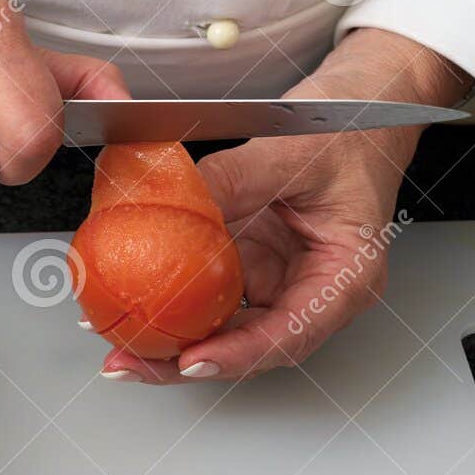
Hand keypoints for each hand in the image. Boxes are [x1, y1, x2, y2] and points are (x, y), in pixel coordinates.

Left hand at [102, 28, 471, 383]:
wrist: (356, 110)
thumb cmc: (348, 130)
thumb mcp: (291, 151)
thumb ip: (234, 180)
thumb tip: (177, 202)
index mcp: (345, 278)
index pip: (290, 334)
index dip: (238, 354)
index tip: (191, 361)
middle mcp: (311, 293)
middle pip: (247, 348)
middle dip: (183, 364)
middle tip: (127, 364)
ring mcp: (277, 284)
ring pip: (223, 332)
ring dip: (169, 343)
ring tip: (118, 349)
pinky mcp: (250, 269)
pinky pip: (209, 297)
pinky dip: (171, 306)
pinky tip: (129, 310)